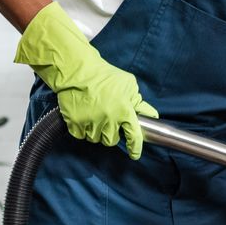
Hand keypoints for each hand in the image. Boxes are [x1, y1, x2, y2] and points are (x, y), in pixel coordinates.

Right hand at [15, 0, 157, 158]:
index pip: (134, 136)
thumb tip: (151, 115)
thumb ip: (139, 102)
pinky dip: (82, 128)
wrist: (77, 70)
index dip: (135, 147)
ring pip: (95, 139)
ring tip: (94, 114)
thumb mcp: (128, 84)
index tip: (135, 153)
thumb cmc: (104, 76)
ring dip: (96, 131)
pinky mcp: (75, 122)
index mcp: (124, 110)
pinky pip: (80, 135)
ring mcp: (90, 122)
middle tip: (108, 119)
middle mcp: (108, 119)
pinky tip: (83, 116)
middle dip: (110, 133)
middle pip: (111, 140)